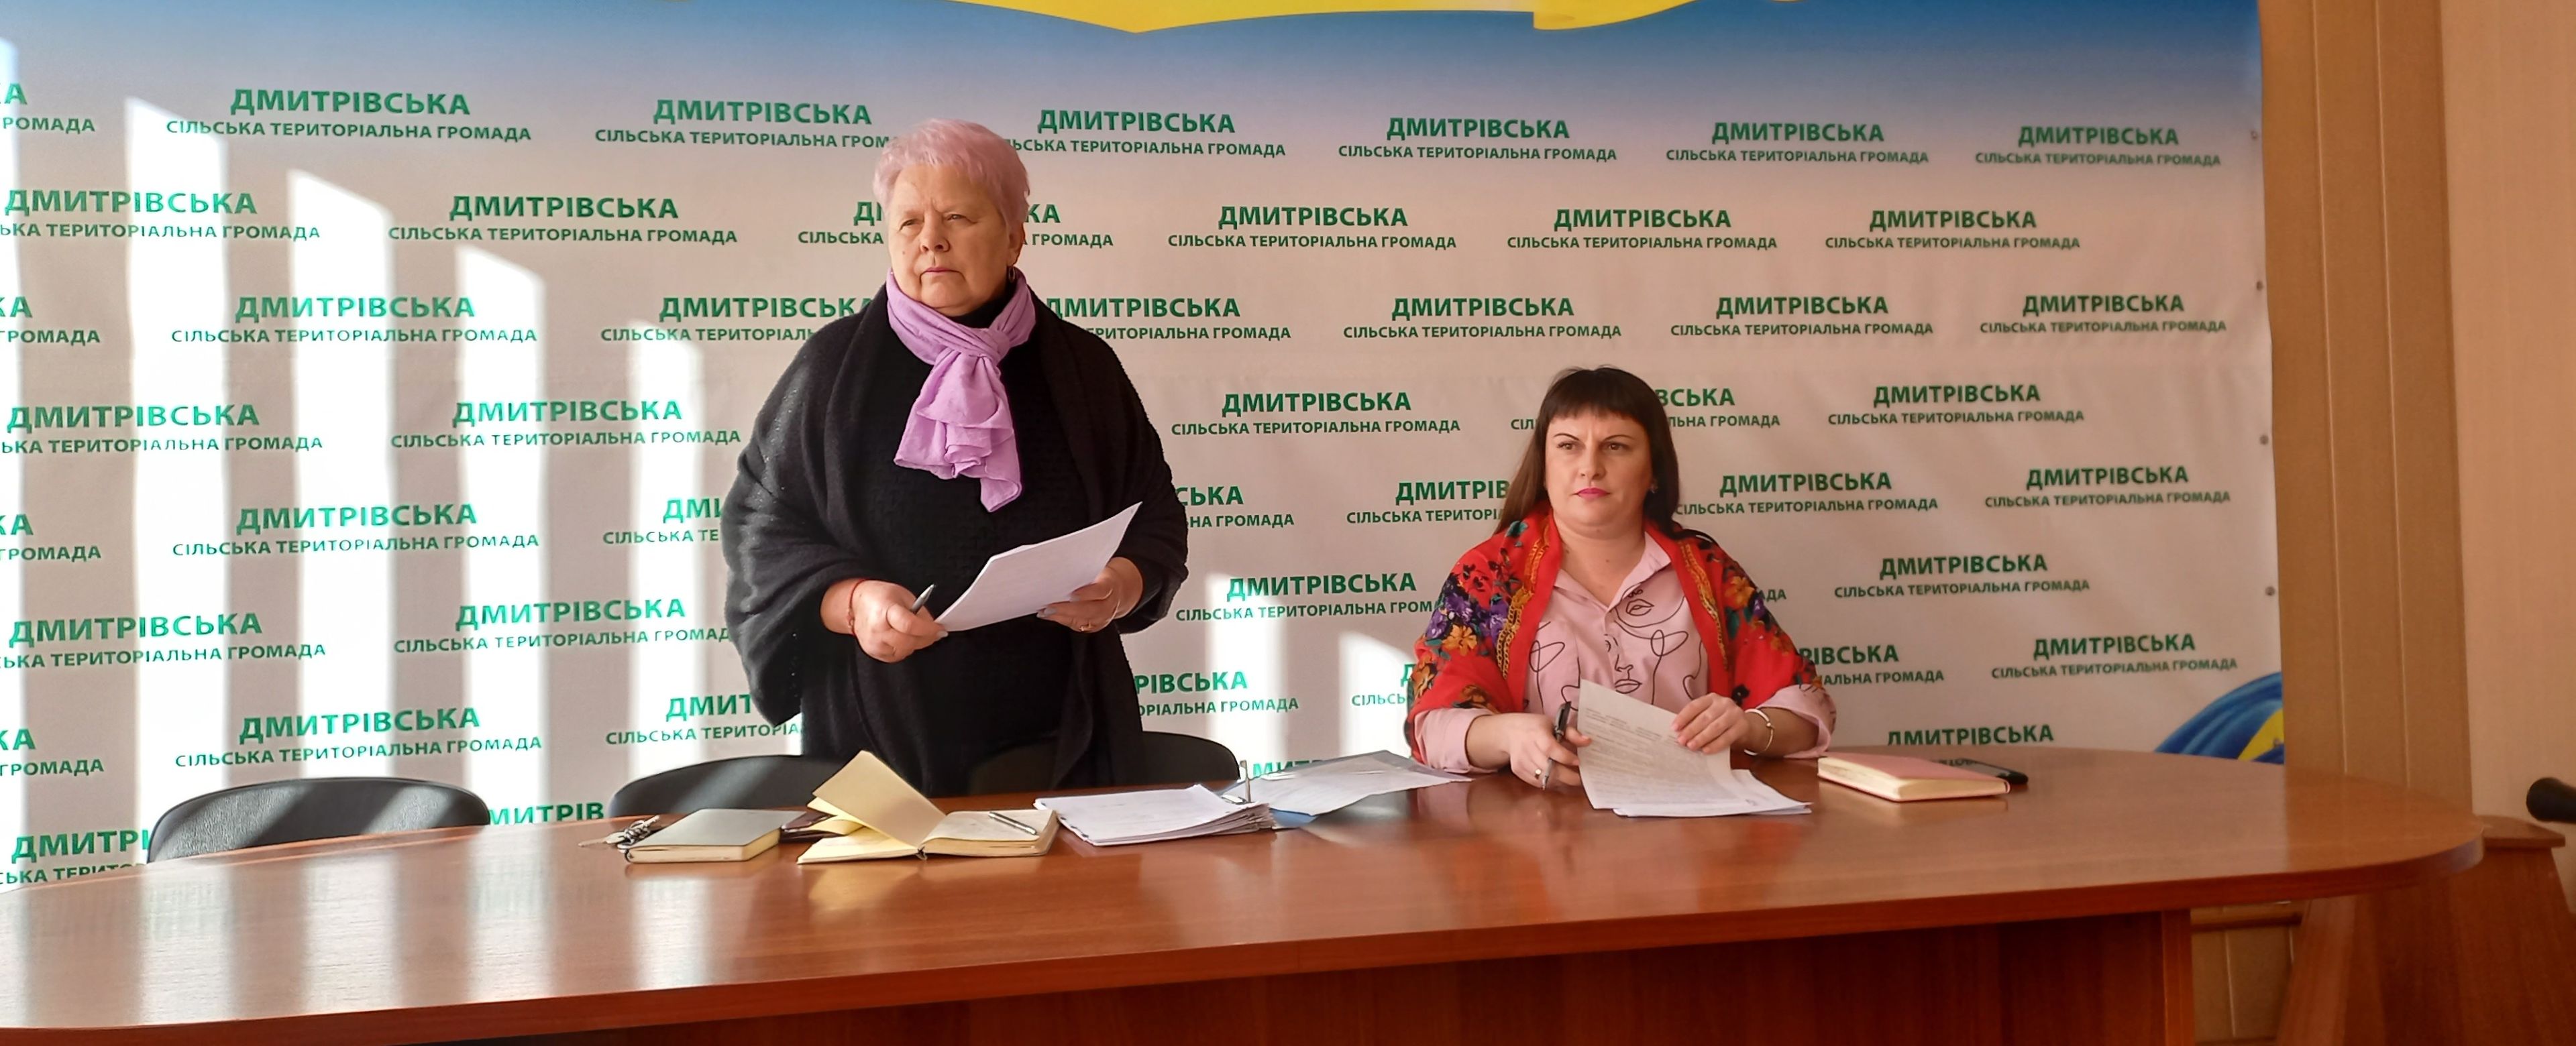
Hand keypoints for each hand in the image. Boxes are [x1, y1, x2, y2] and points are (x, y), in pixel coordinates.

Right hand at [838, 580, 944, 662]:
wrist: (855, 604)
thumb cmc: (879, 596)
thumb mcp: (903, 595)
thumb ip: (920, 612)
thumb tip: (934, 627)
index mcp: (884, 611)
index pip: (910, 625)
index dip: (928, 629)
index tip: (940, 629)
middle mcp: (877, 630)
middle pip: (909, 642)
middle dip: (926, 638)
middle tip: (934, 632)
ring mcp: (874, 644)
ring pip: (905, 651)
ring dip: (915, 643)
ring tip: (915, 632)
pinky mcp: (874, 653)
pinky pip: (897, 656)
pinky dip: (905, 649)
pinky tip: (903, 637)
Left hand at [1040, 556, 1140, 634]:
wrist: (1117, 590)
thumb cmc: (1101, 577)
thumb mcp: (1097, 569)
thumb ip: (1082, 571)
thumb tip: (1058, 568)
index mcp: (1110, 586)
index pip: (1101, 591)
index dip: (1087, 594)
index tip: (1071, 594)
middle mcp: (1109, 605)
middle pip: (1090, 610)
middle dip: (1068, 609)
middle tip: (1050, 607)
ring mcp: (1102, 618)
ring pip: (1082, 621)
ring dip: (1062, 616)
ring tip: (1045, 611)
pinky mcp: (1094, 626)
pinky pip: (1077, 626)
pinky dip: (1062, 620)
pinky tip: (1050, 615)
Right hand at [1469, 712, 1590, 788]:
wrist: (1509, 732)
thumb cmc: (1535, 727)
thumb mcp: (1553, 723)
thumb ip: (1572, 733)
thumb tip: (1588, 741)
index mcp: (1536, 733)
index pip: (1550, 749)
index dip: (1565, 757)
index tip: (1579, 762)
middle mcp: (1527, 748)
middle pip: (1548, 768)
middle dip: (1567, 776)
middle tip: (1581, 778)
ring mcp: (1521, 761)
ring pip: (1544, 778)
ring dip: (1560, 781)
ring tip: (1571, 778)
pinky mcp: (1518, 771)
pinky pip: (1537, 782)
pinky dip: (1549, 782)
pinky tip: (1557, 778)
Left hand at [1671, 693, 1753, 753]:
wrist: (1746, 726)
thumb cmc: (1722, 721)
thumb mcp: (1710, 716)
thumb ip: (1696, 720)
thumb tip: (1679, 732)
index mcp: (1711, 698)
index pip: (1694, 706)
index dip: (1683, 717)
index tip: (1674, 728)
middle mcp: (1723, 703)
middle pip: (1704, 717)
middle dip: (1691, 730)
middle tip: (1681, 741)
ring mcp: (1734, 713)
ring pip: (1715, 727)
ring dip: (1701, 738)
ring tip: (1691, 746)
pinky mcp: (1742, 726)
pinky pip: (1727, 737)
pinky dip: (1715, 744)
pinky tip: (1706, 750)